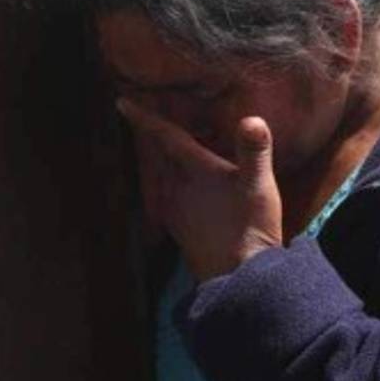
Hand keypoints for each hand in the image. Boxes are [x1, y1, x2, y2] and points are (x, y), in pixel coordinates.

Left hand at [118, 98, 282, 281]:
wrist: (238, 277)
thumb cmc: (250, 228)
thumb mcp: (258, 186)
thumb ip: (254, 151)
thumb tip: (252, 120)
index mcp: (195, 171)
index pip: (166, 137)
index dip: (144, 118)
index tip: (121, 103)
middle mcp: (177, 189)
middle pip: (158, 156)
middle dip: (151, 139)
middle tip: (143, 121)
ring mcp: (175, 211)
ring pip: (160, 178)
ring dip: (159, 163)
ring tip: (162, 153)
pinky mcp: (179, 230)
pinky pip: (166, 199)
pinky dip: (168, 186)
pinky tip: (179, 191)